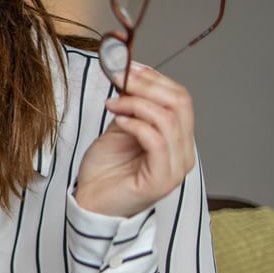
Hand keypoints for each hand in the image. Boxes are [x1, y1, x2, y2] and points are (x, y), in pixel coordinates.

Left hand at [75, 64, 196, 217]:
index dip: (155, 79)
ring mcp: (175, 168)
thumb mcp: (120, 129)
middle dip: (147, 85)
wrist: (90, 204)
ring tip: (113, 105)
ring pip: (169, 119)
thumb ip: (131, 107)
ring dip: (137, 104)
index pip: (181, 99)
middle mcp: (183, 153)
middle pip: (180, 104)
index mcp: (178, 140)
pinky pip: (157, 141)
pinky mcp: (160, 180)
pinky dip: (137, 124)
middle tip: (120, 79)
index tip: (129, 67)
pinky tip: (119, 121)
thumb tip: (131, 78)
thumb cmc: (105, 171)